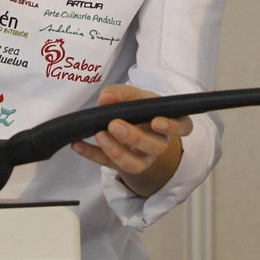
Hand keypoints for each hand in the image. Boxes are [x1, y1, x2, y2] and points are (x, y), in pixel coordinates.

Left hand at [70, 84, 192, 197]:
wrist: (134, 127)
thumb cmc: (140, 108)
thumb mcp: (134, 95)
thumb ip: (121, 93)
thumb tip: (106, 98)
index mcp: (167, 122)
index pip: (182, 127)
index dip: (172, 127)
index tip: (156, 121)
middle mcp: (158, 144)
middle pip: (154, 146)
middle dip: (134, 137)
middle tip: (114, 124)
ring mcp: (142, 159)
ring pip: (134, 164)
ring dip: (115, 151)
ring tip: (98, 135)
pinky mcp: (122, 166)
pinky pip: (107, 164)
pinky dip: (91, 154)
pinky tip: (77, 144)